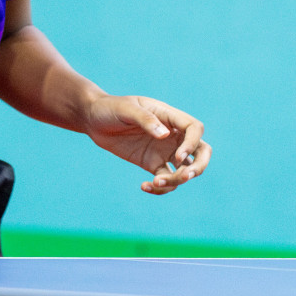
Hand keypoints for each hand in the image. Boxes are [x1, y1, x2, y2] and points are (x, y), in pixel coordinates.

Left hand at [83, 95, 210, 194]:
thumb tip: (165, 135)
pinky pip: (165, 180)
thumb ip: (145, 119)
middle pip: (201, 151)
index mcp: (169, 116)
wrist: (93, 119)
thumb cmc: (110, 108)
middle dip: (200, 166)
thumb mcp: (125, 109)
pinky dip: (161, 187)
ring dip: (178, 180)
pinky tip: (144, 186)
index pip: (194, 129)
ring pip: (185, 169)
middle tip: (187, 175)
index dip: (192, 144)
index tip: (178, 157)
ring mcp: (164, 151)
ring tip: (156, 183)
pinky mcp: (152, 164)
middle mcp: (172, 135)